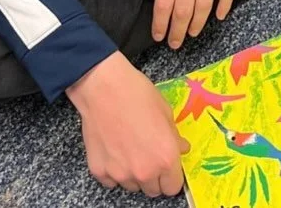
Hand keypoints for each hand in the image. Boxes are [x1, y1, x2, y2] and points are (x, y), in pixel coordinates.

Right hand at [67, 51, 189, 196]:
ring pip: (132, 186)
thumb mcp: (166, 112)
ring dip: (134, 174)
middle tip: (148, 155)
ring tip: (129, 149)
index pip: (172, 187)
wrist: (105, 88)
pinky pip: (111, 181)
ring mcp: (120, 174)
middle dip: (154, 176)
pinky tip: (114, 150)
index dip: (171, 176)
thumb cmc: (138, 95)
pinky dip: (114, 171)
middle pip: (153, 190)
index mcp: (166, 158)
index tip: (168, 166)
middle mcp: (144, 172)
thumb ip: (174, 137)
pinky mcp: (99, 171)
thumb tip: (181, 148)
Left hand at [143, 0, 239, 48]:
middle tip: (176, 44)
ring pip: (204, 7)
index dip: (160, 25)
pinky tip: (220, 16)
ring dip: (198, 24)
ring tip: (192, 34)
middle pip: (183, 12)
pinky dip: (224, 7)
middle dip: (178, 32)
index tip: (159, 37)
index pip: (164, 5)